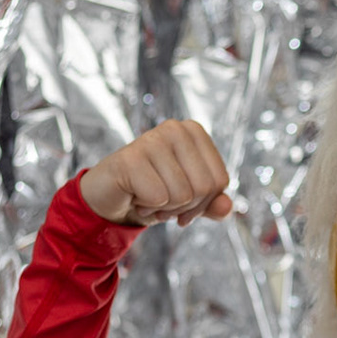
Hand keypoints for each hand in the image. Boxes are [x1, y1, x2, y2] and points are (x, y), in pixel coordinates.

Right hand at [80, 120, 233, 225]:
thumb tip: (226, 208)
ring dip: (164, 209)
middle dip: (184, 208)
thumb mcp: (190, 202)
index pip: (220, 181)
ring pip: (182, 195)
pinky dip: (147, 208)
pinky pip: (159, 197)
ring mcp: (152, 139)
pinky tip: (135, 197)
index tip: (182, 202)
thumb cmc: (153, 192)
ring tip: (146, 197)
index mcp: (194, 132)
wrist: (110, 197)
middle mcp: (175, 128)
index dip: (203, 203)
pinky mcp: (130, 157)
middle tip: (162, 201)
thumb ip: (213, 205)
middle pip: (204, 188)